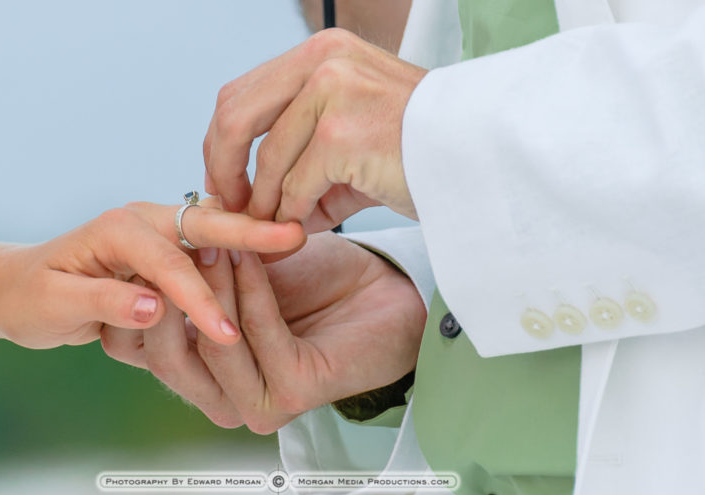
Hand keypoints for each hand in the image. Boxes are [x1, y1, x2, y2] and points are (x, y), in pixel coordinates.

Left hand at [0, 202, 303, 348]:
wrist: (17, 287)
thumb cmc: (30, 295)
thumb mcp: (55, 303)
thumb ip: (105, 302)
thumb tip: (155, 308)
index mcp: (117, 230)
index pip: (168, 263)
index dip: (199, 298)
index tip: (227, 332)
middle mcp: (142, 224)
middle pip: (205, 226)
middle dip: (250, 235)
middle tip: (295, 238)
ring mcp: (157, 235)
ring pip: (212, 236)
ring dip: (249, 245)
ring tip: (294, 246)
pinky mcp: (165, 252)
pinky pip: (207, 253)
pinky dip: (238, 256)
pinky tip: (271, 258)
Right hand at [101, 232, 426, 431]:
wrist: (380, 289)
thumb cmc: (312, 279)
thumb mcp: (233, 272)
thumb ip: (189, 276)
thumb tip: (138, 251)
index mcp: (201, 376)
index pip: (142, 350)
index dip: (136, 298)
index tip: (141, 247)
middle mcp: (224, 398)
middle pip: (168, 357)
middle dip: (168, 294)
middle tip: (171, 245)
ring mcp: (259, 403)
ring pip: (215, 345)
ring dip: (214, 287)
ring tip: (214, 242)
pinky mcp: (294, 394)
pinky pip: (259, 334)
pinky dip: (253, 290)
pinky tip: (251, 256)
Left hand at [203, 28, 427, 232]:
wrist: (484, 153)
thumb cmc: (423, 149)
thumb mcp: (353, 140)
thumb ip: (301, 161)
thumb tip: (254, 206)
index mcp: (321, 53)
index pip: (243, 93)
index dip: (220, 143)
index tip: (224, 181)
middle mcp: (322, 61)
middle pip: (234, 116)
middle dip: (222, 169)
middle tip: (227, 209)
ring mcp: (332, 93)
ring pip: (266, 161)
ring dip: (261, 205)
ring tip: (267, 231)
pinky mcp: (342, 135)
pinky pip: (294, 187)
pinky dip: (291, 216)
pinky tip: (301, 230)